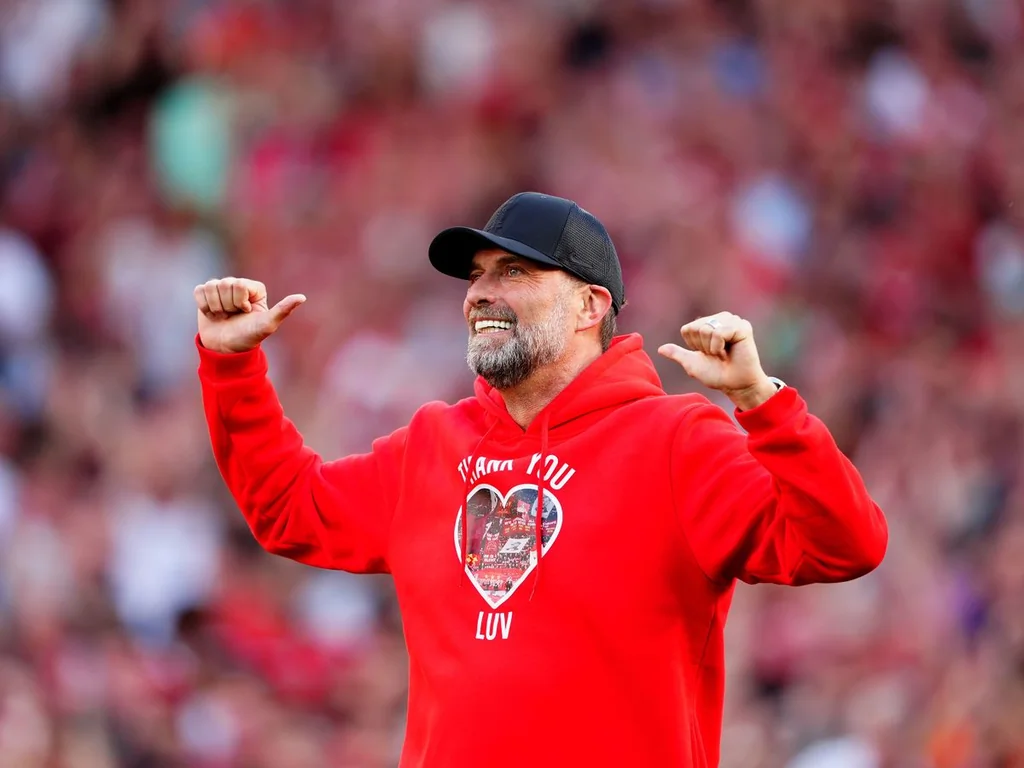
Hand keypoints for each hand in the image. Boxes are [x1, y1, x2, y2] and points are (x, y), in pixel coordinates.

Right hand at [194, 277, 305, 353]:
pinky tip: (213, 314)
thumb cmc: (249, 337)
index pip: (239, 285)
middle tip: (233, 316)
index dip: (239, 302)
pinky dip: (204, 306)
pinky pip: (199, 290)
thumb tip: (302, 297)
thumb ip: (283, 310)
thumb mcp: (267, 325)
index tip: (245, 313)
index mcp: (255, 288)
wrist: (227, 349)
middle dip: (227, 305)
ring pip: (211, 286)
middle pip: (224, 284)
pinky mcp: (206, 293)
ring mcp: (221, 288)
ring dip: (215, 307)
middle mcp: (239, 285)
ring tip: (224, 316)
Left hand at [658, 312, 777, 409]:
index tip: (708, 354)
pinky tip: (731, 351)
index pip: (687, 329)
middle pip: (696, 328)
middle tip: (718, 355)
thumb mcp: (692, 364)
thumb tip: (660, 349)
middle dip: (703, 346)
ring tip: (724, 353)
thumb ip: (678, 354)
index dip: (694, 346)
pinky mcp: (743, 327)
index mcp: (708, 324)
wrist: (735, 385)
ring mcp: (732, 321)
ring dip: (712, 347)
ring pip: (707, 329)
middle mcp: (720, 319)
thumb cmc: (716, 374)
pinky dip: (720, 346)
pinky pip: (720, 333)